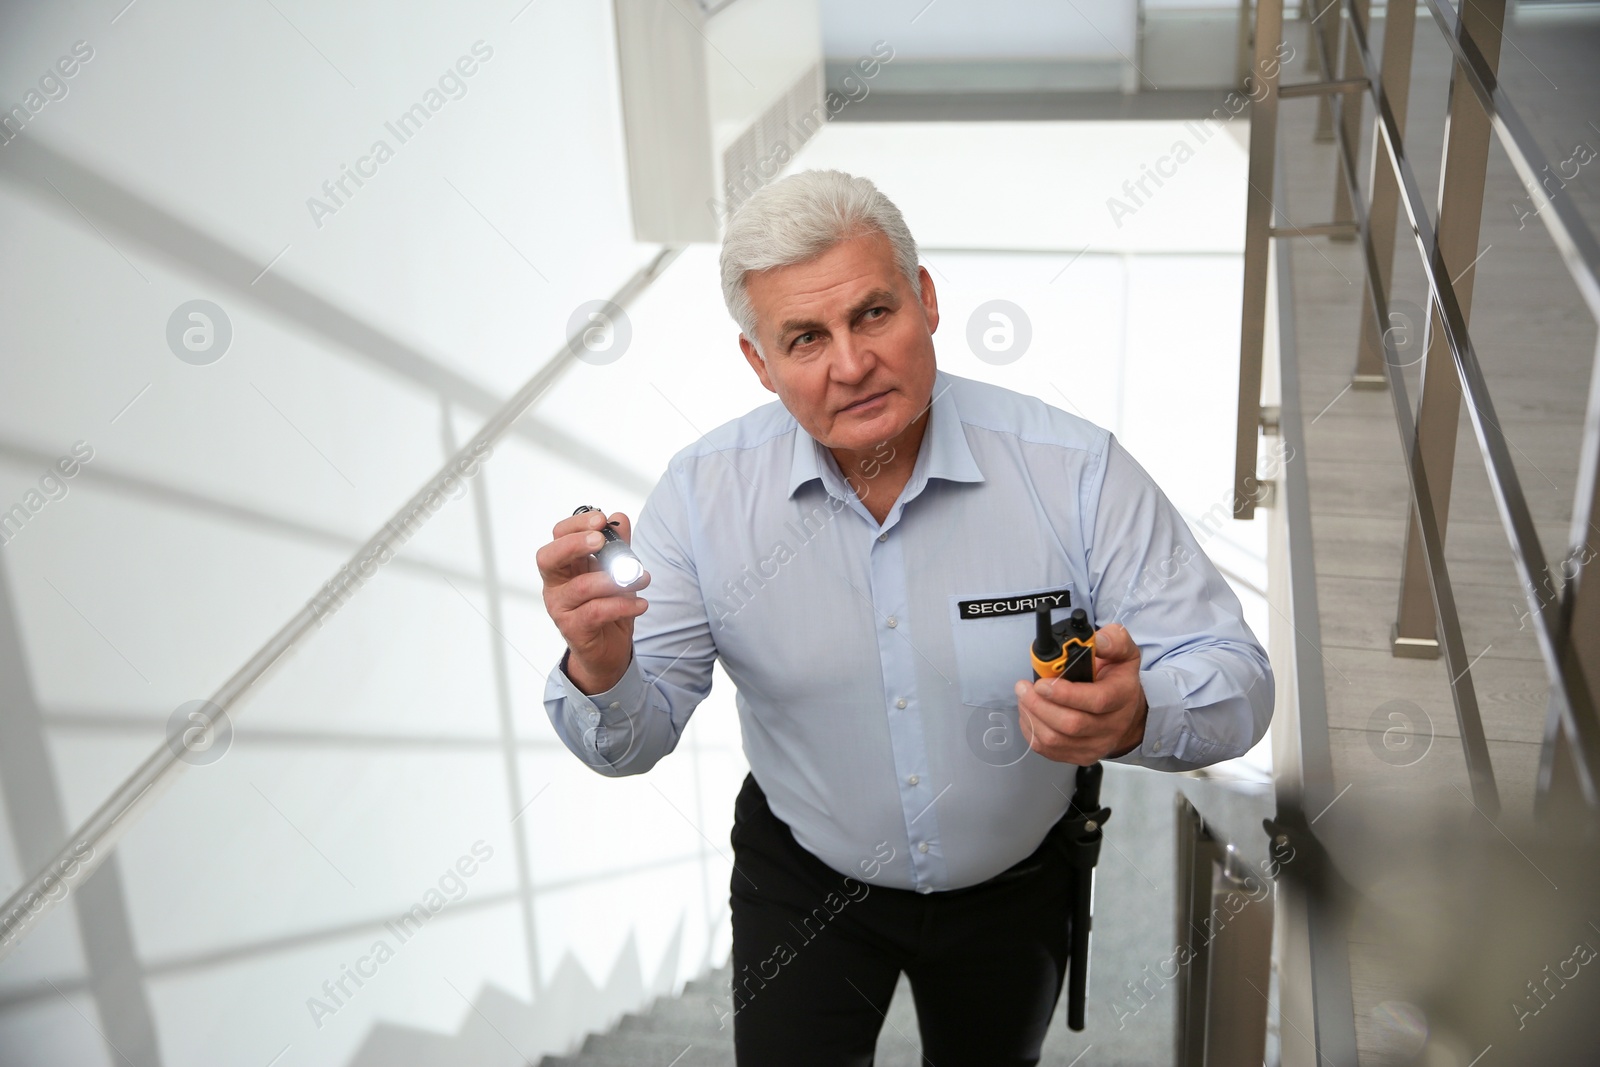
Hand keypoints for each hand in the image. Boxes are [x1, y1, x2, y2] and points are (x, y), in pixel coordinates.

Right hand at [536, 509, 649, 693]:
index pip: (558, 537)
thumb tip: (620, 518)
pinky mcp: (573, 629)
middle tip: (601, 540)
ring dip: (615, 579)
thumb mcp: (616, 573)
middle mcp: (555, 585)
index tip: (601, 519)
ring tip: (641, 578)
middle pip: (548, 558)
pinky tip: (641, 603)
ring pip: (581, 587)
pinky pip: (596, 612)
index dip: (576, 525)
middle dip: (574, 544)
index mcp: (564, 566)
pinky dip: (622, 604)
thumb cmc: (608, 606)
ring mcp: (560, 608)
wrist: (608, 650)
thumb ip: (618, 547)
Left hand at [1013, 623, 1147, 763]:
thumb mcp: (1124, 652)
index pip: (1096, 701)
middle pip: (1071, 724)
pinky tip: (1029, 713)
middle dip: (1040, 705)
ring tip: (1024, 696)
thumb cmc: (1117, 679)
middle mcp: (1111, 726)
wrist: (1126, 712)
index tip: (1042, 682)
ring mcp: (1095, 745)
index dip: (1065, 693)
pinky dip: (1031, 730)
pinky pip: (1047, 750)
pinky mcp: (1079, 756)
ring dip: (1031, 716)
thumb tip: (1095, 640)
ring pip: (1055, 740)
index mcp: (1122, 696)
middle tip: (1023, 687)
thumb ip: (1113, 640)